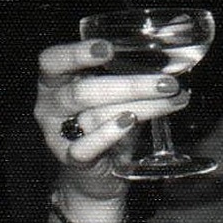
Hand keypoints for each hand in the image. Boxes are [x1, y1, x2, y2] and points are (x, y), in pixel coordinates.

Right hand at [36, 40, 187, 198]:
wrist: (96, 173)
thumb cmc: (106, 123)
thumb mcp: (113, 95)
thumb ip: (127, 77)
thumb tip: (171, 60)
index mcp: (55, 81)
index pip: (53, 61)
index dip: (77, 54)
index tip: (108, 49)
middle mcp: (50, 105)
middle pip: (83, 91)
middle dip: (131, 86)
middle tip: (168, 83)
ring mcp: (57, 133)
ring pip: (95, 116)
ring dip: (140, 108)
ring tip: (172, 101)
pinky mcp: (71, 159)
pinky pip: (86, 147)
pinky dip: (109, 134)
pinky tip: (130, 122)